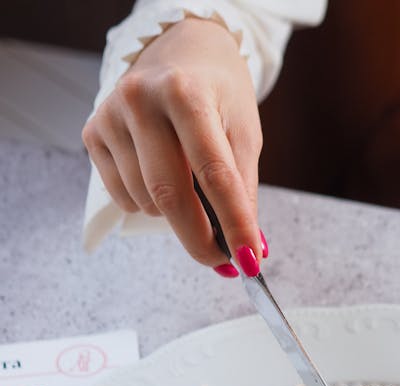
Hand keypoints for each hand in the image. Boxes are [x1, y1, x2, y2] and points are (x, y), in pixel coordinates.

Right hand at [82, 17, 264, 273]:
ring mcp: (111, 116)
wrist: (181, 51)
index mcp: (187, 93)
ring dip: (176, 217)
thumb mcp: (243, 134)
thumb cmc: (218, 96)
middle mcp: (141, 99)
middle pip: (170, 196)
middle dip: (200, 240)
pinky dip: (149, 204)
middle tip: (222, 261)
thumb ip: (244, 191)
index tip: (248, 262)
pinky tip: (160, 175)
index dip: (234, 224)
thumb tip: (248, 249)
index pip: (215, 175)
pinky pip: (124, 198)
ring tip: (191, 189)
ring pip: (147, 202)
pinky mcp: (92, 132)